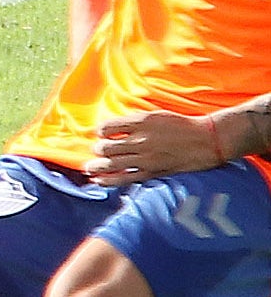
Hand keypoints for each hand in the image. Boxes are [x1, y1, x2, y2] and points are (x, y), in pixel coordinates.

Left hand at [83, 109, 229, 185]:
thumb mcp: (155, 115)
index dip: (100, 132)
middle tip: (98, 151)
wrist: (207, 140)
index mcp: (141, 122)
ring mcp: (146, 158)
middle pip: (106, 147)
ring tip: (90, 168)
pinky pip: (125, 178)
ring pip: (112, 164)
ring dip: (97, 166)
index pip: (107, 127)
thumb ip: (133, 122)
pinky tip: (98, 181)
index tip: (101, 134)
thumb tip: (111, 129)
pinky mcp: (152, 172)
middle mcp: (141, 140)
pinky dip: (108, 180)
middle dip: (98, 150)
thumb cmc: (181, 125)